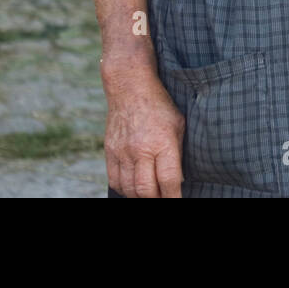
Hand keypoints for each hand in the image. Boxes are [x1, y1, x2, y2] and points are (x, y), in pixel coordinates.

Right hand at [103, 65, 184, 197]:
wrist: (131, 88)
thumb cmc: (160, 106)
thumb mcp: (179, 125)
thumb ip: (178, 152)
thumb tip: (178, 179)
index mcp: (162, 141)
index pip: (168, 180)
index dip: (173, 196)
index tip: (177, 200)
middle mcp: (141, 149)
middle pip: (146, 190)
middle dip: (156, 200)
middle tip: (163, 198)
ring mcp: (122, 151)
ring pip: (129, 189)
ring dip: (140, 197)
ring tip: (150, 195)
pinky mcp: (110, 151)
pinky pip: (114, 180)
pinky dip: (125, 189)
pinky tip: (134, 188)